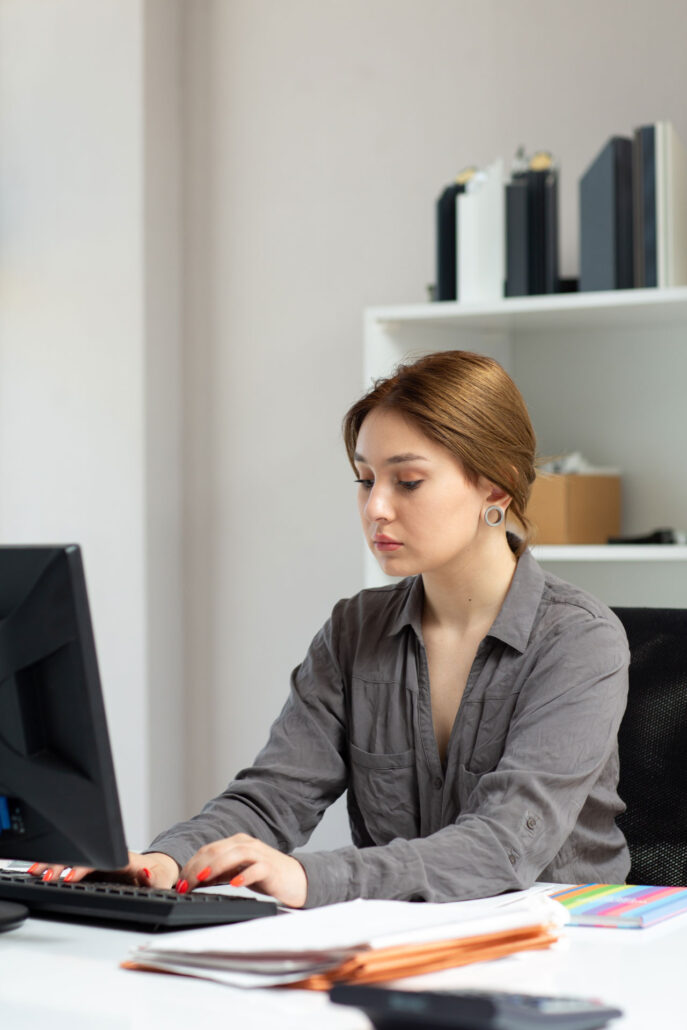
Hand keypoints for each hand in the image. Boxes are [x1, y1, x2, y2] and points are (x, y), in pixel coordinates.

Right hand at [26, 851, 179, 888]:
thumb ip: (154, 879)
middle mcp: (110, 857)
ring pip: (75, 860)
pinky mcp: (96, 868)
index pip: (100, 860)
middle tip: (44, 875)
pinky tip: (42, 872)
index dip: (83, 867)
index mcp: (124, 859)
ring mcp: (101, 862)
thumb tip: (145, 872)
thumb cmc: (160, 874)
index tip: (68, 876)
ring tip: (36, 870)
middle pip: (83, 858)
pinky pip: (75, 866)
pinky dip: (58, 868)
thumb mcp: (162, 880)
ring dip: (56, 864)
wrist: (160, 868)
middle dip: (63, 865)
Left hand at [176, 833, 307, 908]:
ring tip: (203, 878)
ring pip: (235, 854)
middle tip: (186, 884)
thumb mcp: (236, 873)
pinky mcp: (271, 868)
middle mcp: (247, 844)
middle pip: (218, 850)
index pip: (208, 850)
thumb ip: (218, 873)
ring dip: (217, 866)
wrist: (295, 880)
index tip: (180, 882)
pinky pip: (257, 868)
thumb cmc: (265, 876)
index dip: (191, 864)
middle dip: (198, 866)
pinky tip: (235, 883)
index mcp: (236, 844)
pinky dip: (245, 874)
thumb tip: (193, 879)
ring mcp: (260, 854)